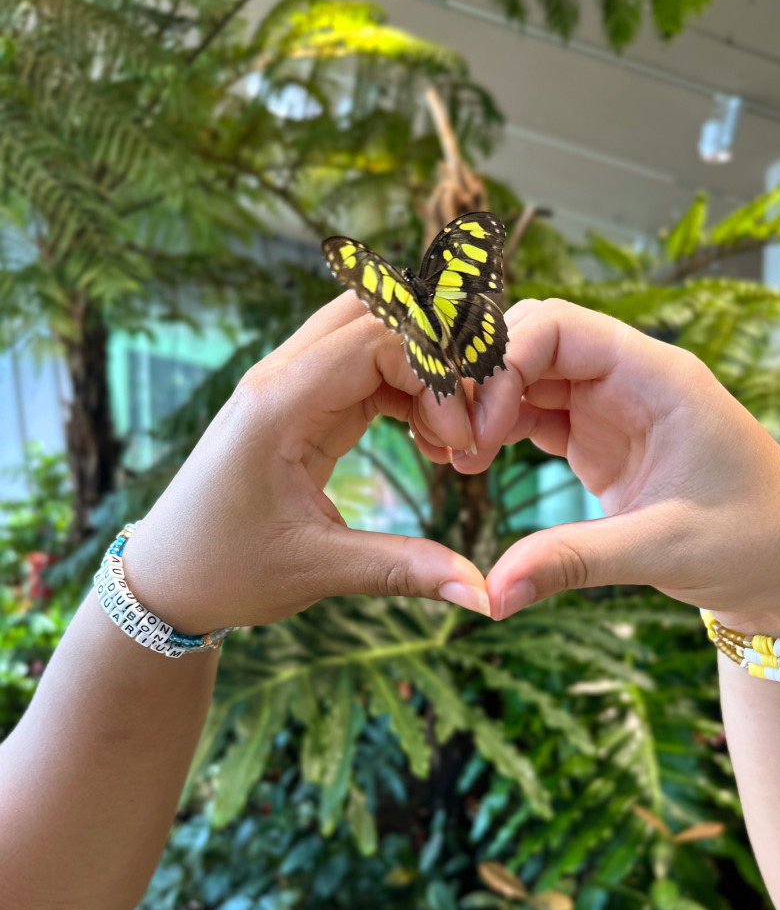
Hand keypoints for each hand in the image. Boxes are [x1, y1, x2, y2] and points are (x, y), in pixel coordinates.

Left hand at [121, 293, 489, 634]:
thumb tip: (484, 596)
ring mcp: (286, 385)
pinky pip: (364, 369)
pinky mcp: (297, 406)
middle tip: (469, 422)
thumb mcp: (318, 571)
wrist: (164, 581)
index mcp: (277, 404)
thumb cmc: (225, 572)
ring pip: (371, 333)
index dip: (437, 379)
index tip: (460, 444)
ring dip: (422, 373)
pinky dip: (406, 391)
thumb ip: (405, 570)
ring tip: (450, 438)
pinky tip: (429, 442)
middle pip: (377, 314)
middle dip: (437, 358)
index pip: (379, 339)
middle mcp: (279, 377)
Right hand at [454, 298, 779, 636]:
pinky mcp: (598, 440)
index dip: (504, 362)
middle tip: (451, 439)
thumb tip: (492, 594)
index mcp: (658, 376)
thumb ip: (572, 561)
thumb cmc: (754, 543)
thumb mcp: (662, 549)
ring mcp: (612, 407)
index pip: (561, 325)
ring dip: (482, 405)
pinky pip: (533, 414)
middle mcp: (630, 378)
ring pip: (527, 377)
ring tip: (451, 455)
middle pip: (534, 341)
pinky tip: (470, 461)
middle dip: (482, 379)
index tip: (479, 425)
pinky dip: (497, 430)